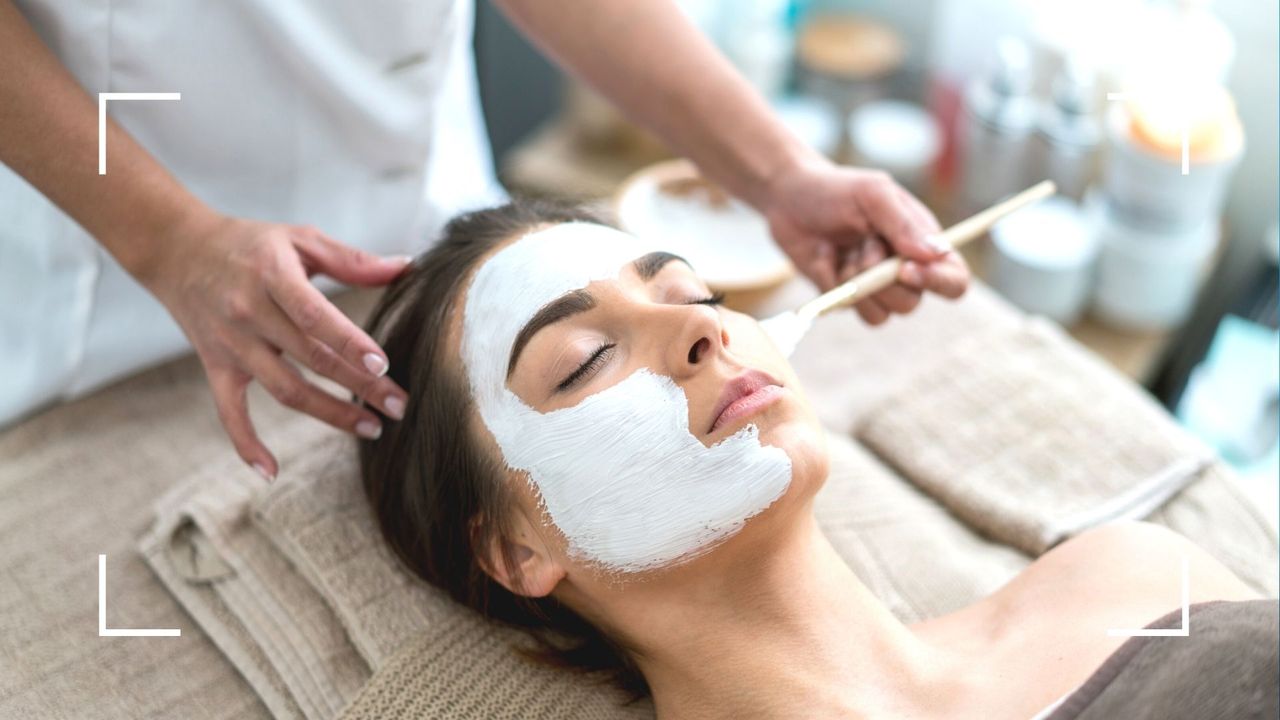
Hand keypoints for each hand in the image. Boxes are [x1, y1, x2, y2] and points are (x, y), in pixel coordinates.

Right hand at [138, 212, 410, 478]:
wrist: (177, 249)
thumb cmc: (250, 243)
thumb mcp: (299, 238)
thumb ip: (351, 259)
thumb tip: (406, 267)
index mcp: (272, 276)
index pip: (314, 316)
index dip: (349, 342)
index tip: (383, 366)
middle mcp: (249, 312)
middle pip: (310, 358)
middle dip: (359, 386)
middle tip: (399, 406)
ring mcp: (231, 344)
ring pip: (284, 389)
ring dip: (329, 414)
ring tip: (371, 428)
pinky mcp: (215, 366)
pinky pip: (229, 412)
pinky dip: (246, 444)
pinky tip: (271, 471)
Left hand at [761, 157, 969, 324]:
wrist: (789, 199)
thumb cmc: (836, 190)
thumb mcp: (872, 194)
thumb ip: (903, 224)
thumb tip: (937, 254)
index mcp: (922, 242)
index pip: (953, 276)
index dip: (939, 281)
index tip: (906, 269)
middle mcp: (904, 269)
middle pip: (912, 301)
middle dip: (883, 280)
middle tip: (863, 247)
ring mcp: (875, 287)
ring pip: (883, 314)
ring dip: (860, 285)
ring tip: (846, 252)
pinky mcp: (848, 297)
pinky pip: (853, 310)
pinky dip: (837, 288)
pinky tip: (828, 260)